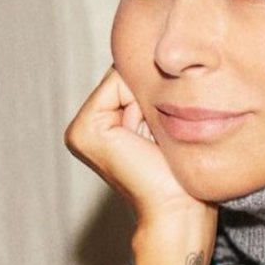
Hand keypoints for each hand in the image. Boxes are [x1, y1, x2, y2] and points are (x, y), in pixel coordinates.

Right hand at [65, 64, 212, 223]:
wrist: (179, 208)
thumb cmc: (183, 170)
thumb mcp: (167, 122)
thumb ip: (153, 93)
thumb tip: (161, 56)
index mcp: (104, 121)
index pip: (133, 77)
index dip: (159, 87)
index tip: (172, 124)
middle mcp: (87, 123)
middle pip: (128, 74)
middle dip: (154, 91)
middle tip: (165, 132)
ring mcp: (81, 129)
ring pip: (125, 76)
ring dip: (151, 98)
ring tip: (158, 136)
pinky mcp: (85, 131)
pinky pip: (120, 85)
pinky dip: (142, 100)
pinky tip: (149, 134)